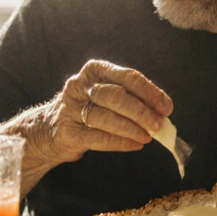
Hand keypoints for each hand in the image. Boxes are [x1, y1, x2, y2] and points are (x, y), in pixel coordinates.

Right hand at [32, 59, 172, 166]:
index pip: (127, 77)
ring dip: (131, 128)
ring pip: (106, 117)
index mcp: (95, 70)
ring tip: (148, 136)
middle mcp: (80, 85)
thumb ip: (131, 98)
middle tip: (159, 124)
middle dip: (141, 111)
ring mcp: (71, 109)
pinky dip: (120, 142)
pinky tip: (135, 145)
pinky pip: (98, 138)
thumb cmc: (88, 109)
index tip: (166, 107)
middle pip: (115, 96)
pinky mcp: (68, 132)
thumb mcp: (105, 94)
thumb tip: (162, 112)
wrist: (49, 130)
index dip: (149, 92)